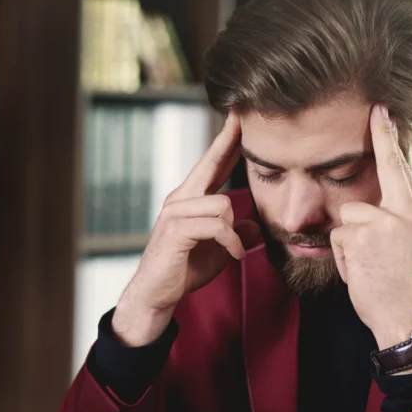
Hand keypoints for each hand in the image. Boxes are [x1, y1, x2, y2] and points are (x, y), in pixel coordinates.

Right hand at [113, 112, 261, 346]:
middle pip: (210, 165)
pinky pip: (216, 226)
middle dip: (228, 143)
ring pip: (221, 204)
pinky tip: (232, 256)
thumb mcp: (219, 251)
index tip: (238, 117)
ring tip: (233, 251)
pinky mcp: (176, 230)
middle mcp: (180, 199)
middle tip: (242, 117)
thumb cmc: (184, 270)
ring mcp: (175, 213)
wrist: (156, 294)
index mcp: (189, 199)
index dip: (226, 141)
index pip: (211, 164)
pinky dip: (230, 243)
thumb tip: (255, 227)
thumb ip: (236, 235)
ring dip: (233, 231)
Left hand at [330, 104, 411, 349]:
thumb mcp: (410, 242)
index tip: (383, 110)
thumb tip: (389, 191)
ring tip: (365, 262)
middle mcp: (408, 211)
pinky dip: (343, 257)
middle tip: (377, 107)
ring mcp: (387, 221)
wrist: (401, 313)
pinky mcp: (365, 234)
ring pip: (348, 215)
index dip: (390, 138)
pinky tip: (359, 270)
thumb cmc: (399, 282)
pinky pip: (339, 236)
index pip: (402, 169)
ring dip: (348, 241)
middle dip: (380, 137)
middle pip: (382, 171)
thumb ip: (398, 215)